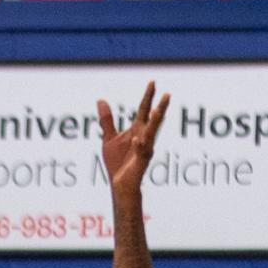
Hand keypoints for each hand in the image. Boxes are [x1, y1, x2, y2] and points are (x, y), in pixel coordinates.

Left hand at [97, 82, 169, 196]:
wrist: (119, 185)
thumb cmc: (117, 163)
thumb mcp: (109, 139)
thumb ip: (107, 121)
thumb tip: (100, 100)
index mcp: (137, 130)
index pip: (144, 110)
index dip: (148, 96)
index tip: (152, 82)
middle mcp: (144, 138)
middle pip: (153, 119)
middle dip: (160, 107)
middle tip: (167, 94)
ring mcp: (144, 150)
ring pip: (151, 134)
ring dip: (156, 122)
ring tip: (159, 110)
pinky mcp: (140, 162)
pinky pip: (141, 152)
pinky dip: (140, 145)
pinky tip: (138, 138)